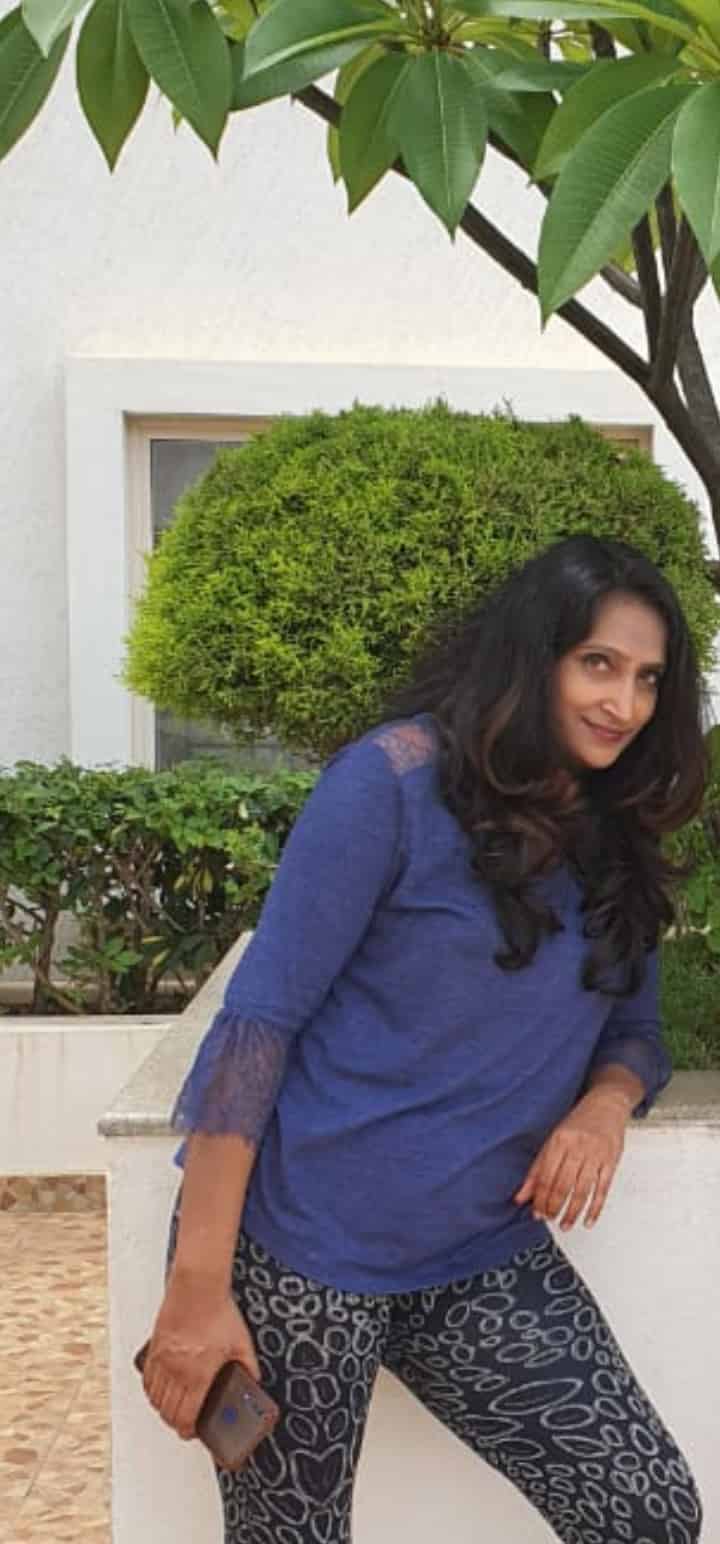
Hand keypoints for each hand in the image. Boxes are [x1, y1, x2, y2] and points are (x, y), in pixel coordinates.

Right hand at [141, 1273, 259, 1441]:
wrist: (198, 1286)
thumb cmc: (219, 1311)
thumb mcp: (242, 1343)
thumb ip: (249, 1368)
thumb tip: (254, 1383)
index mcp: (198, 1374)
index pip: (186, 1416)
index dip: (188, 1431)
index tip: (193, 1432)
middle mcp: (176, 1370)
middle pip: (168, 1412)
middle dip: (176, 1423)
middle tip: (185, 1423)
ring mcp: (162, 1359)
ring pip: (154, 1398)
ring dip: (163, 1409)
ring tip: (174, 1410)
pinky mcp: (154, 1348)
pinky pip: (147, 1380)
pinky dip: (152, 1391)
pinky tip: (160, 1391)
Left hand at [513, 1089, 630, 1231]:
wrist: (607, 1105)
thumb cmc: (578, 1123)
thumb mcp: (553, 1140)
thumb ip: (537, 1168)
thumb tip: (522, 1195)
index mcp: (560, 1140)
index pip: (546, 1176)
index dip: (540, 1198)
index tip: (536, 1211)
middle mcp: (578, 1147)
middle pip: (563, 1185)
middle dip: (554, 1206)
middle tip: (549, 1218)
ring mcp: (596, 1155)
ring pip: (582, 1191)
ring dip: (572, 1212)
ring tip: (564, 1224)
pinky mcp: (611, 1162)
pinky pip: (602, 1190)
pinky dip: (595, 1209)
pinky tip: (587, 1220)